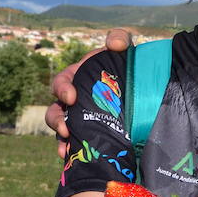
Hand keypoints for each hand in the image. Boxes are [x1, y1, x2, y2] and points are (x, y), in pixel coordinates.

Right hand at [46, 28, 134, 156]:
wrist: (143, 88)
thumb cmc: (126, 64)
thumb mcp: (123, 48)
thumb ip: (119, 39)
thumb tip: (115, 44)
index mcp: (76, 79)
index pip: (60, 84)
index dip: (62, 90)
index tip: (71, 97)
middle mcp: (74, 101)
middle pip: (54, 112)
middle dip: (56, 120)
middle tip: (66, 128)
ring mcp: (81, 119)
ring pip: (61, 132)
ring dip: (61, 140)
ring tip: (66, 148)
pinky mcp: (91, 135)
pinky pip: (76, 146)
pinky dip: (73, 152)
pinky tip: (73, 158)